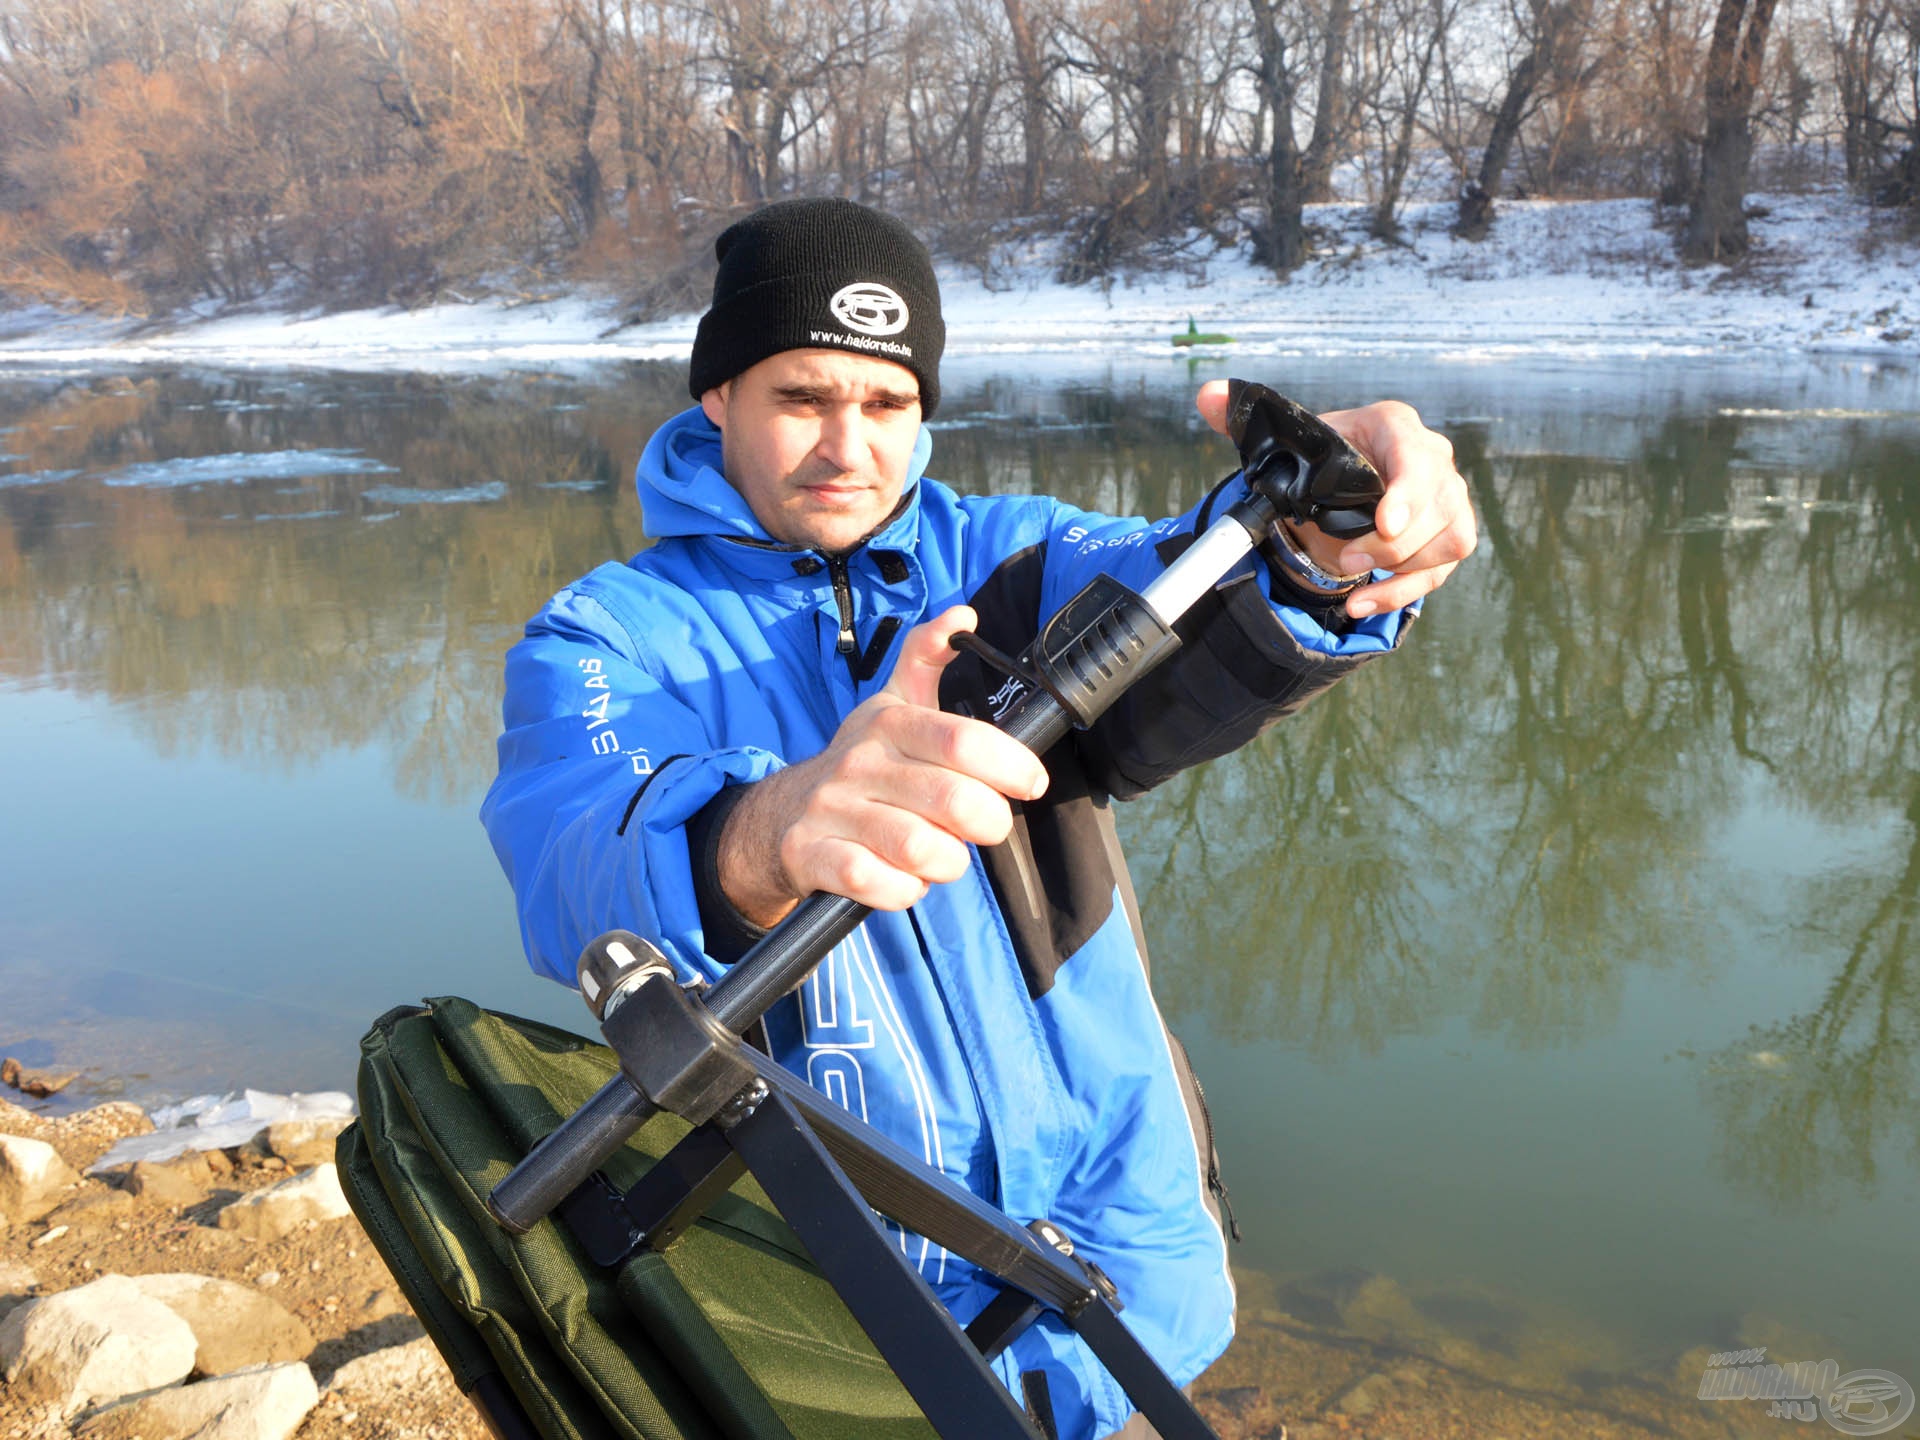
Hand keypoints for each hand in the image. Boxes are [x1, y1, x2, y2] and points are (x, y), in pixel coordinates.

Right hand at [716, 606, 1049, 924]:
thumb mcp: (892, 705)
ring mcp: (832, 809)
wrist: (781, 816)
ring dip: (948, 861)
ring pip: (917, 846)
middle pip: (950, 799)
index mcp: (888, 723)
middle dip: (988, 822)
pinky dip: (905, 890)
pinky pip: (876, 882)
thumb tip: (963, 615)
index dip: (1009, 764)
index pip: (961, 739)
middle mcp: (858, 762)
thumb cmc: (862, 763)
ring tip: (946, 856)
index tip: (1030, 782)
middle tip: (989, 827)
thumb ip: (927, 657)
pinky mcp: (812, 855)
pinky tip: (907, 880)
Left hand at [1196, 382, 1476, 617]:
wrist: (1344, 480)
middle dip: (1394, 541)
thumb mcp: (1286, 437)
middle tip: (1349, 557)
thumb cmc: (1322, 455)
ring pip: (1449, 540)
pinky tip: (1363, 603)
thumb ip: (1244, 417)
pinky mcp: (1448, 536)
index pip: (1415, 454)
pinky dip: (1401, 593)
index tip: (1385, 522)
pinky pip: (1440, 570)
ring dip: (1401, 569)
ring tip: (1354, 579)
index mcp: (1394, 426)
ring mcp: (1447, 500)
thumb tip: (1207, 395)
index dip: (1407, 489)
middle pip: (1438, 505)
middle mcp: (1433, 458)